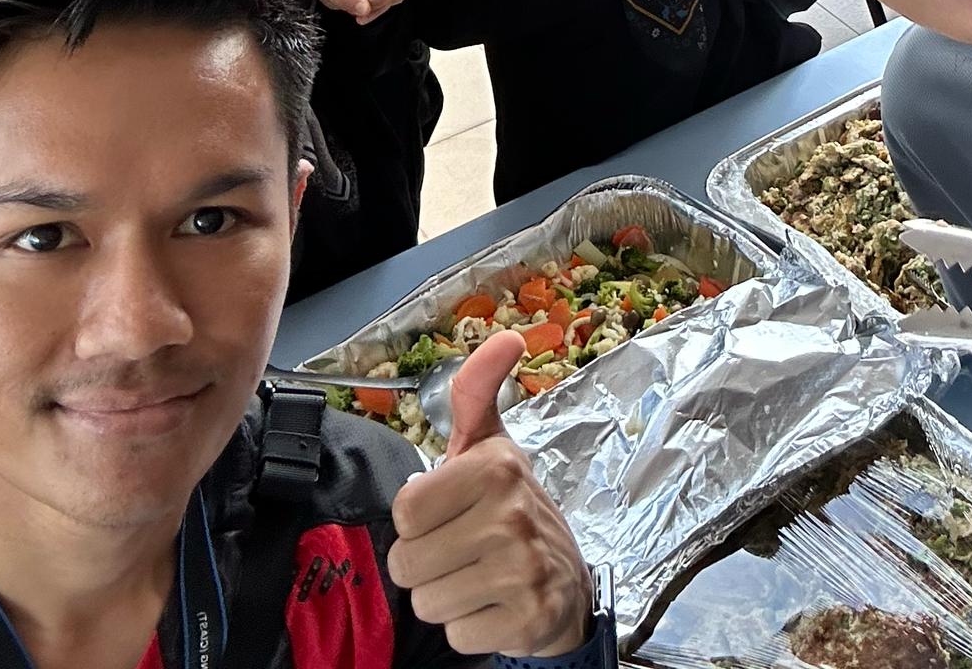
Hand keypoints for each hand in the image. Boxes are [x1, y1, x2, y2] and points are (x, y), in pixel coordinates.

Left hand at [388, 330, 594, 656]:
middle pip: (407, 563)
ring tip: (479, 579)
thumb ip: (477, 392)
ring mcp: (523, 569)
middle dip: (427, 566)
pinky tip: (495, 607)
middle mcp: (512, 513)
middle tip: (464, 553)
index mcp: (495, 466)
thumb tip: (507, 336)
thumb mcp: (491, 448)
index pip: (404, 511)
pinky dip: (470, 629)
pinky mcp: (528, 619)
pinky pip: (456, 635)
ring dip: (447, 598)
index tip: (451, 516)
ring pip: (427, 602)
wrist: (567, 585)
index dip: (419, 522)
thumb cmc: (512, 512)